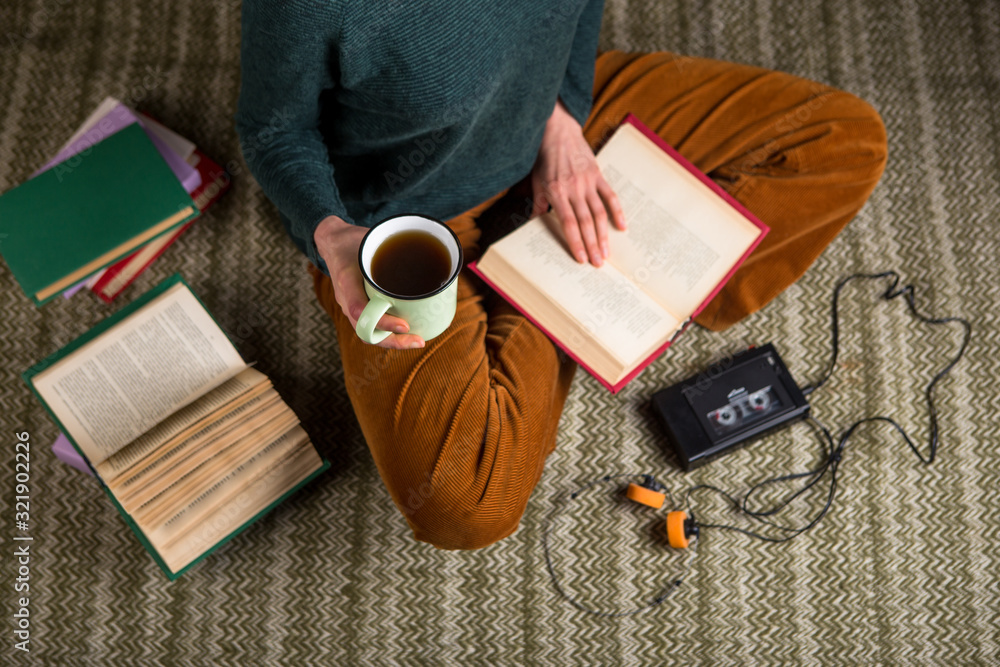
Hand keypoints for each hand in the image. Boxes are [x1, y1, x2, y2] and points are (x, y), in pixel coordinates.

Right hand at [313, 216, 424, 348]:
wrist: (332, 243)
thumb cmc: (353, 240)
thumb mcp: (371, 237)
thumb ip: (396, 244)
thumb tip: (431, 243)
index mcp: (347, 279)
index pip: (360, 309)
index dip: (382, 322)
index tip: (405, 325)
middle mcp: (345, 298)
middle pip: (366, 331)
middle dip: (393, 341)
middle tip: (419, 341)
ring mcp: (349, 306)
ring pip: (368, 334)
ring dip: (392, 341)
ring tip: (416, 341)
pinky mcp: (356, 308)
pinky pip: (369, 327)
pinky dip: (387, 334)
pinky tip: (407, 332)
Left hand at [530, 100, 625, 266]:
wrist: (558, 130)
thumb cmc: (544, 157)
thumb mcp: (535, 180)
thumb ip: (538, 202)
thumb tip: (536, 221)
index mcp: (556, 192)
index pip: (568, 223)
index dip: (575, 242)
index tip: (581, 259)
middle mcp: (573, 189)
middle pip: (585, 222)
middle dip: (592, 245)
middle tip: (598, 264)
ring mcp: (587, 181)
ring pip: (599, 213)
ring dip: (603, 235)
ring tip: (607, 253)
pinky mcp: (598, 174)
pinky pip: (610, 195)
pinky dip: (617, 211)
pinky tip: (622, 227)